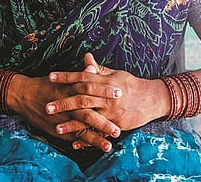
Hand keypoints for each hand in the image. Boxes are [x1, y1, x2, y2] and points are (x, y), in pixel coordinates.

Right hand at [6, 72, 113, 151]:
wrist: (23, 95)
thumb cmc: (46, 84)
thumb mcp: (62, 78)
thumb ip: (79, 75)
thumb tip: (93, 67)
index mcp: (68, 88)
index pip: (89, 88)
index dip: (104, 91)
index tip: (120, 93)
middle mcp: (66, 104)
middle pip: (87, 113)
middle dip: (103, 122)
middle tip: (118, 128)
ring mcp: (61, 118)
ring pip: (80, 129)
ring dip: (95, 138)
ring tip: (109, 144)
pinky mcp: (56, 129)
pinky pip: (71, 137)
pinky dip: (82, 143)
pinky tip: (94, 148)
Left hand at [45, 53, 169, 147]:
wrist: (152, 99)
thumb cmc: (130, 84)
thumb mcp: (115, 74)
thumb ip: (98, 69)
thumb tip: (86, 57)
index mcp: (105, 82)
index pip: (83, 77)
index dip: (66, 77)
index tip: (50, 77)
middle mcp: (107, 97)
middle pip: (83, 99)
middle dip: (64, 103)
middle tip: (48, 107)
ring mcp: (111, 112)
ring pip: (89, 118)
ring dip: (73, 124)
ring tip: (57, 128)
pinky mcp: (116, 125)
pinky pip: (99, 133)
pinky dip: (87, 139)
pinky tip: (74, 143)